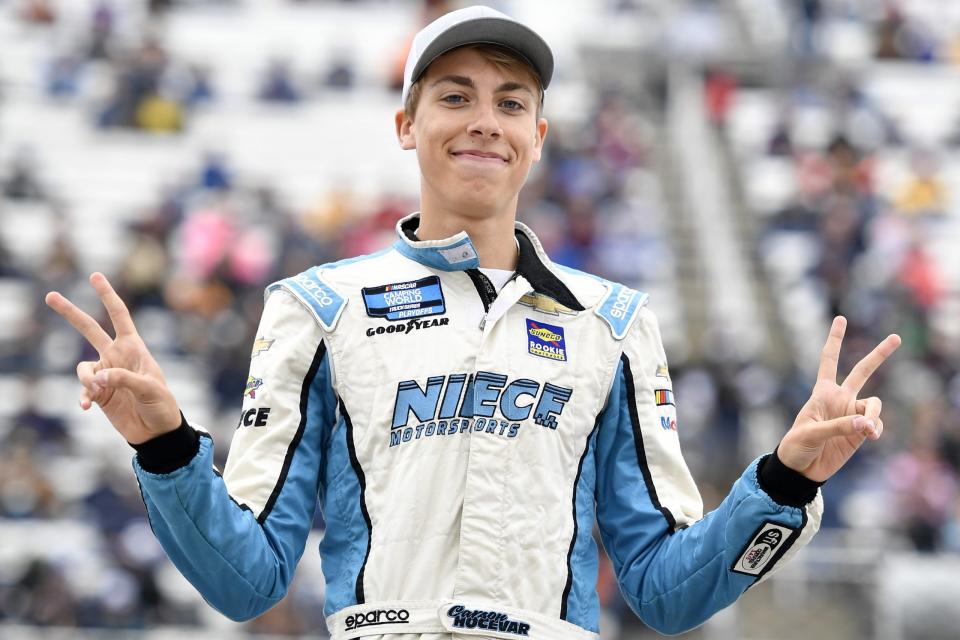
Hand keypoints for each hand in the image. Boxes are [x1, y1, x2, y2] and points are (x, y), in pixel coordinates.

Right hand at [45, 273, 180, 444]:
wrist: (156, 432)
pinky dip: (83, 396)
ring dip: (87, 379)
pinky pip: (83, 389)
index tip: (94, 276)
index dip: (107, 295)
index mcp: (134, 348)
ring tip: (100, 392)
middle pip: (89, 329)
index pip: (119, 315)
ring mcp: (106, 374)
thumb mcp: (151, 390)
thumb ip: (125, 379)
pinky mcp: (98, 393)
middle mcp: (116, 356)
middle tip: (50, 295)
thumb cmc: (162, 406)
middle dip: (70, 312)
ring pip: (83, 367)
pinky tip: (87, 407)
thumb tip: (98, 376)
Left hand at [778, 316, 900, 482]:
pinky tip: (870, 436)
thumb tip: (865, 423)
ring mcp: (852, 415)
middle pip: (862, 371)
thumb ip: (837, 427)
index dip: (834, 340)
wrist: (801, 469)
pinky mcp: (860, 433)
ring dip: (874, 415)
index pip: (829, 360)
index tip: (841, 319)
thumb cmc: (796, 446)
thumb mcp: (810, 433)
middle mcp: (840, 399)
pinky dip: (876, 429)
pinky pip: (875, 425)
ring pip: (875, 404)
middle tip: (897, 337)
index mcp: (822, 392)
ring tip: (868, 430)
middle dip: (879, 355)